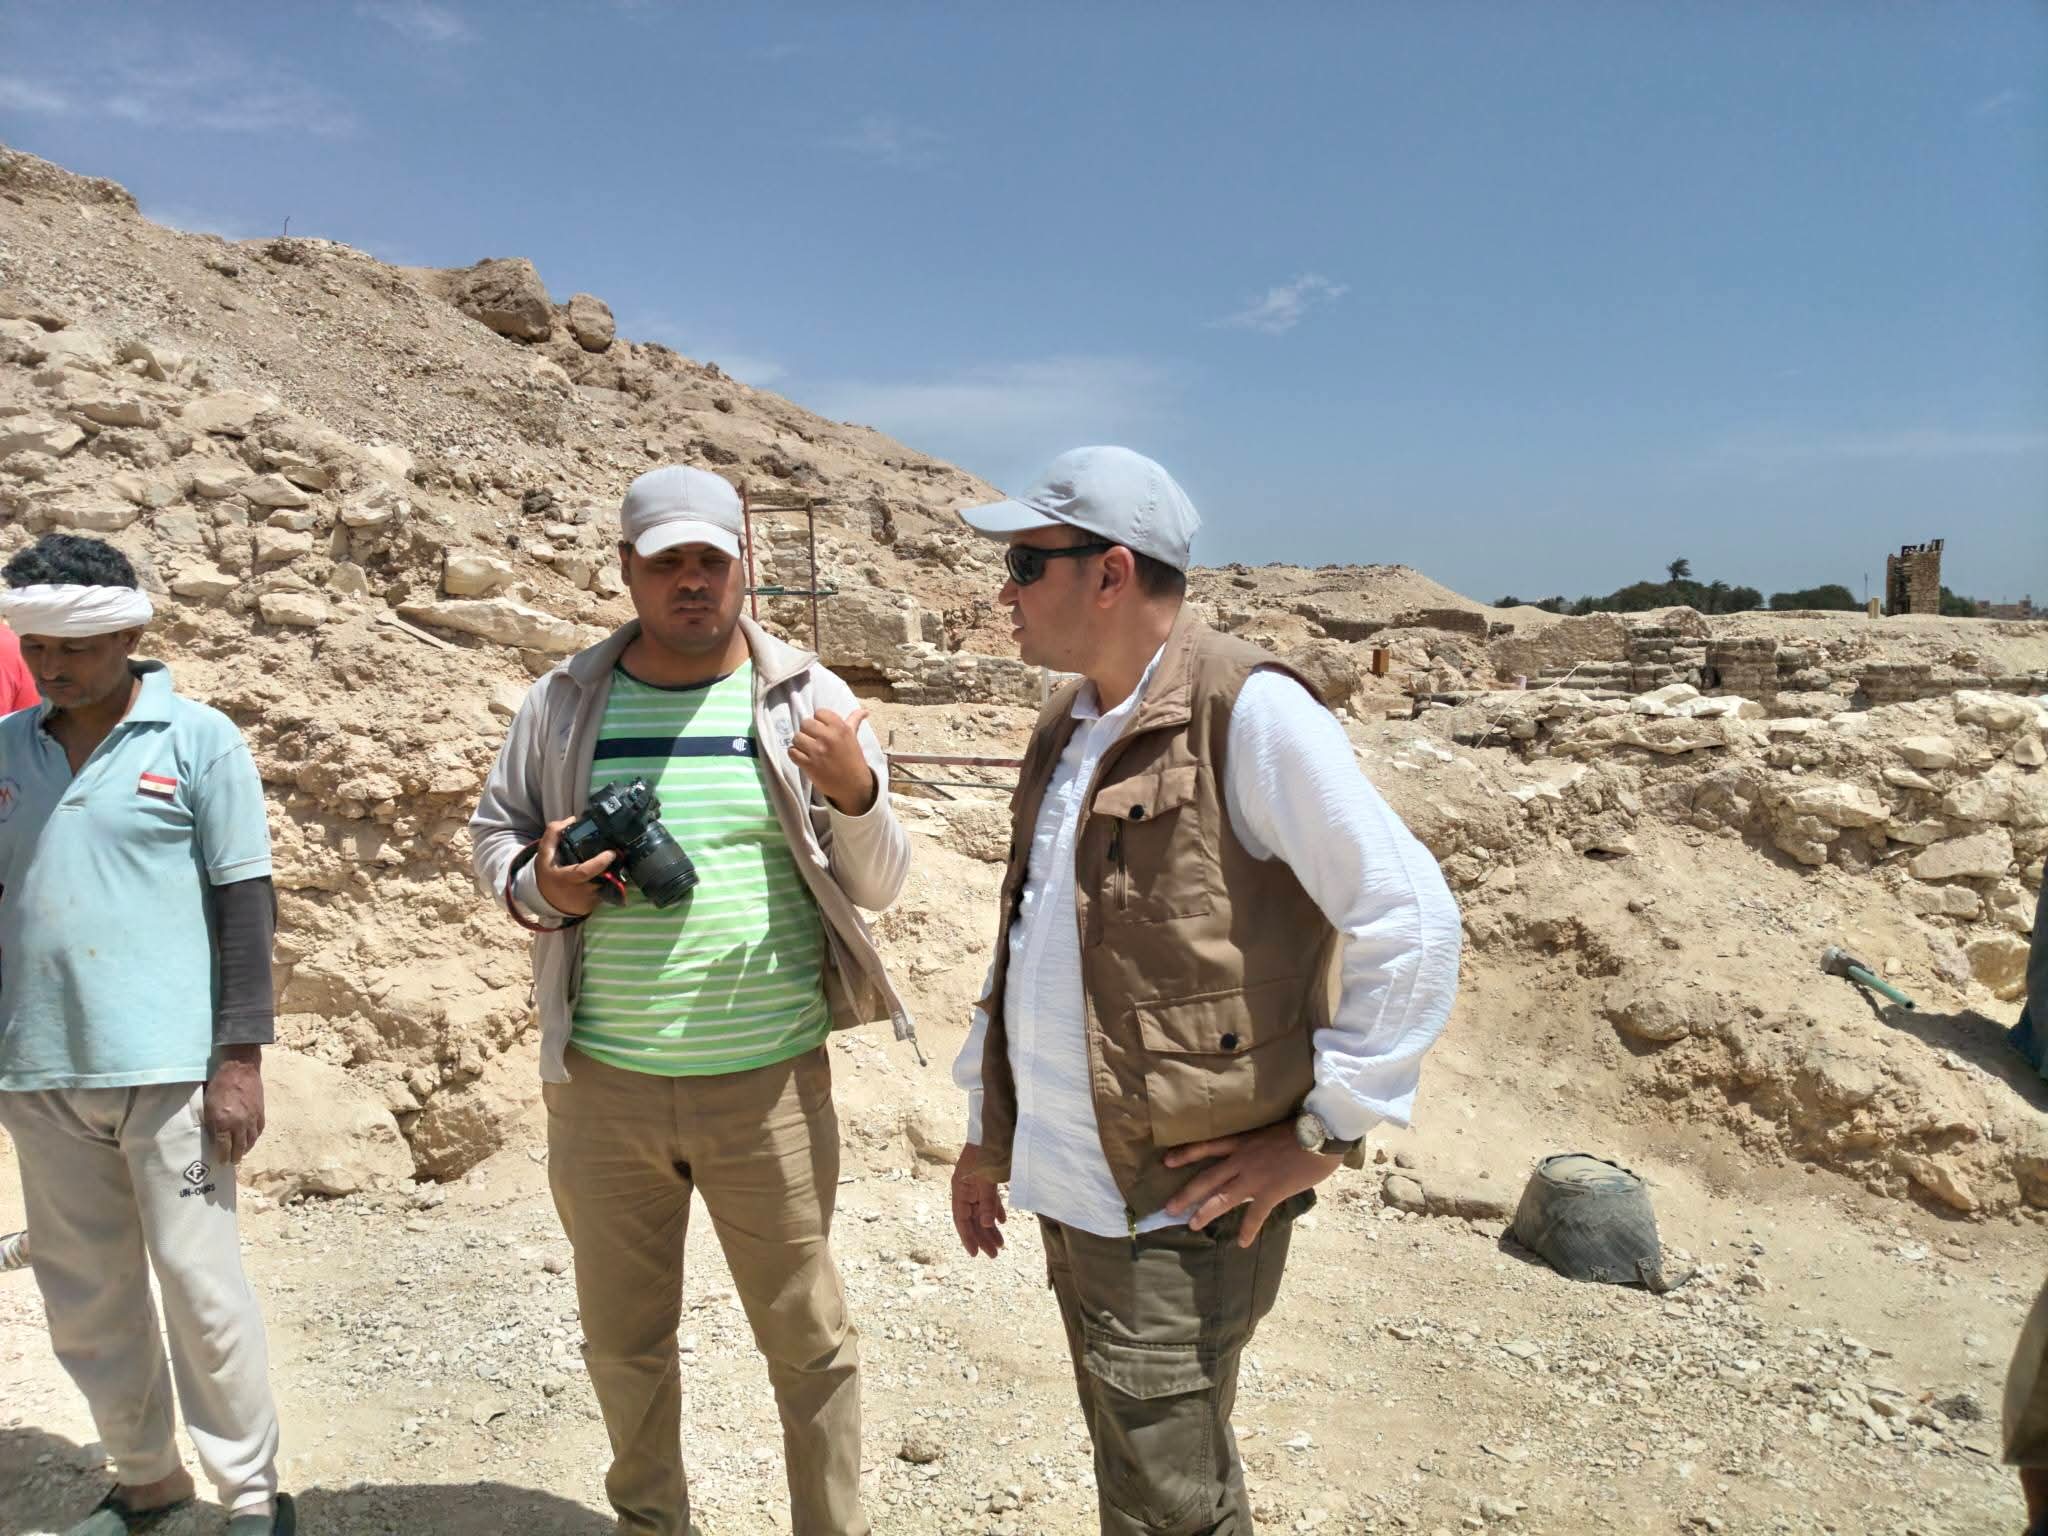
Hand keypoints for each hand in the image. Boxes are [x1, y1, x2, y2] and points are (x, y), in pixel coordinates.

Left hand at [205, 1047, 265, 1163]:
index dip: (222, 1157)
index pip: (223, 1147)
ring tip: (241, 1153)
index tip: (220, 1162)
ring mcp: (252, 1118)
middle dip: (235, 1157)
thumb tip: (212, 1136)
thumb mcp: (207, 1105)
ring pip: (251, 1140)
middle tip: (232, 1162)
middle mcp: (239, 1123)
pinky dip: (254, 1137)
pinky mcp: (260, 1112)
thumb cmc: (218, 1085)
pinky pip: (259, 1130)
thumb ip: (210, 1122)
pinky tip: (251, 1139)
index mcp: (223, 1122)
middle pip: (239, 1147)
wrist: (239, 1069)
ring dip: (246, 1149)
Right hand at [533, 814, 617, 917]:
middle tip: (620, 854)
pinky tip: (611, 872)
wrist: (547, 899)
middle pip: (602, 878)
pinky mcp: (594, 905)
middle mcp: (579, 891)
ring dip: (614, 873)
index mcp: (566, 877)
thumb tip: (572, 819)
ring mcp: (588, 900)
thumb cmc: (549, 872)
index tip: (611, 852)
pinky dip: (611, 882)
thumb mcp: (545, 853)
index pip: (585, 872)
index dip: (600, 863)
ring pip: (608, 885)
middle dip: (613, 867)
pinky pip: (607, 892)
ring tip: (617, 862)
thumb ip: (553, 834)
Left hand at [790, 707, 876, 814]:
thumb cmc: (853, 759)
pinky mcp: (809, 764)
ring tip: (807, 749)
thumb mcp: (854, 738)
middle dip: (807, 731)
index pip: (819, 713)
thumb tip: (864, 711)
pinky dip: (795, 755)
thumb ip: (854, 721)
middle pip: (805, 723)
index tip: (822, 729)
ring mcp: (817, 751)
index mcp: (840, 728)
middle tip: (813, 739)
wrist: (853, 785)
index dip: (818, 720)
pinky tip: (803, 757)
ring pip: (796, 737)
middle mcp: (828, 737)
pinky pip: (792, 752)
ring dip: (800, 743)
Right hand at [950, 1143, 1006, 1258]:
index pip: (961, 1219)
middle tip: (994, 1254)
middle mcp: (966, 1188)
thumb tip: (988, 1225)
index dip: (968, 1237)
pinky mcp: (986, 1179)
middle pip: (972, 1218)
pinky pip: (989, 1200)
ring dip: (990, 1227)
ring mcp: (976, 1183)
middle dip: (983, 1237)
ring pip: (982, 1211)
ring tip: (1001, 1244)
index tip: (975, 1254)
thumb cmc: (988, 1150)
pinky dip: (995, 1211)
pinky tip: (1002, 1222)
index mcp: (960, 1188)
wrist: (994, 1126)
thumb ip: (988, 1201)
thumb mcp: (988, 1178)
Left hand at [1162, 1121, 1341, 1245]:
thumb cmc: (1300, 1128)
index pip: (1206, 1146)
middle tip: (1168, 1208)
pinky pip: (1255, 1215)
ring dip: (1205, 1213)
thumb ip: (1258, 1144)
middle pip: (1206, 1178)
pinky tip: (1242, 1242)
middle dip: (1186, 1194)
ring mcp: (1254, 1177)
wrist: (1320, 1134)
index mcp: (1242, 1142)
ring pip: (1222, 1198)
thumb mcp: (1270, 1130)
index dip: (1185, 1154)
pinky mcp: (1271, 1192)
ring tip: (1192, 1225)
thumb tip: (1256, 1152)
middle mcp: (1242, 1160)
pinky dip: (1248, 1230)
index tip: (1166, 1161)